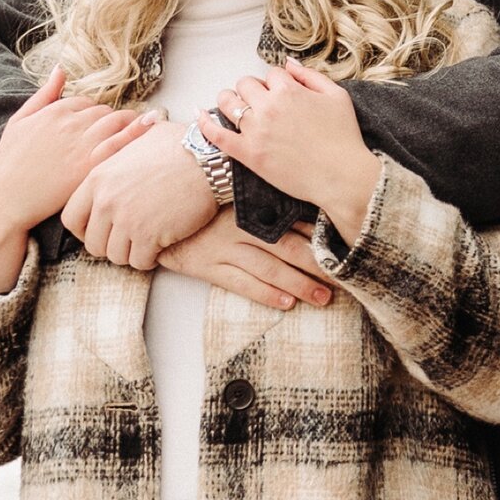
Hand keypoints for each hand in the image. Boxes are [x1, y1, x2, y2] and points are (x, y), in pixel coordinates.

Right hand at [0, 69, 152, 293]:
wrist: (7, 199)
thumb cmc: (10, 163)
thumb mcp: (19, 121)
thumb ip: (43, 95)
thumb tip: (60, 68)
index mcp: (53, 111)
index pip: (86, 102)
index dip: (92, 113)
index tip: (96, 125)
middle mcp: (70, 123)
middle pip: (104, 111)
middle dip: (110, 119)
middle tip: (115, 132)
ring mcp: (82, 144)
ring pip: (116, 121)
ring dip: (128, 122)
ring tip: (138, 128)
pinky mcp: (91, 165)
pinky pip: (121, 141)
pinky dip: (138, 130)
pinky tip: (152, 124)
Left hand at [63, 119, 229, 270]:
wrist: (208, 160)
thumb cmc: (178, 145)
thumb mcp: (138, 136)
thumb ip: (114, 146)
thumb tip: (101, 149)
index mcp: (98, 178)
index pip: (71, 218)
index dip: (83, 230)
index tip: (97, 232)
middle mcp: (107, 201)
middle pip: (92, 242)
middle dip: (109, 245)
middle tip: (126, 240)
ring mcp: (127, 220)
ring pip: (115, 256)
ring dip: (130, 253)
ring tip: (144, 243)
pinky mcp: (149, 236)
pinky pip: (139, 262)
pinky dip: (148, 259)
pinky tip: (158, 247)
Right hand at [154, 213, 335, 311]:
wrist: (154, 213)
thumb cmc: (200, 205)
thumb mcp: (232, 196)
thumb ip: (264, 201)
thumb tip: (305, 208)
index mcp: (251, 207)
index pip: (294, 224)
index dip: (321, 240)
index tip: (345, 252)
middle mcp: (241, 227)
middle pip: (289, 248)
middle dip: (318, 266)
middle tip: (345, 280)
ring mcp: (224, 248)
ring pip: (270, 269)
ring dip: (299, 284)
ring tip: (322, 297)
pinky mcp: (207, 266)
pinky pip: (241, 283)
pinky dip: (265, 294)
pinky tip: (285, 303)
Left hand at [207, 61, 376, 243]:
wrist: (341, 176)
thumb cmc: (344, 138)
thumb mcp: (337, 96)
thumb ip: (312, 76)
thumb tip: (289, 64)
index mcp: (289, 91)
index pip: (271, 74)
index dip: (276, 82)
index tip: (280, 92)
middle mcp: (268, 107)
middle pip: (246, 84)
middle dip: (252, 88)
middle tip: (259, 101)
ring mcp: (255, 130)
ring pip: (228, 102)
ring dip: (228, 99)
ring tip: (232, 104)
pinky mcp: (248, 154)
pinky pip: (217, 135)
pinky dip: (205, 124)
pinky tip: (199, 116)